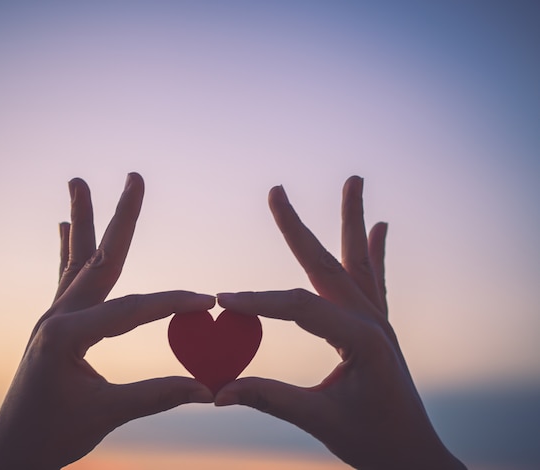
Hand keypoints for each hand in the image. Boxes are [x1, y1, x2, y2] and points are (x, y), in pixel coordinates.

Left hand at [0, 173, 213, 469]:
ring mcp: (52, 318)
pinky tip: (64, 227)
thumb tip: (208, 389)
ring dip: (83, 220)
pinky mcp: (54, 325)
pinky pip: (66, 278)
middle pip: (99, 259)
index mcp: (66, 335)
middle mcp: (56, 317)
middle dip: (120, 217)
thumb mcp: (106, 415)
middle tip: (135, 176)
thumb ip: (157, 395)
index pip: (132, 309)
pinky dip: (69, 250)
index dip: (174, 303)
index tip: (209, 301)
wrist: (11, 454)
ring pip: (77, 261)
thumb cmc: (52, 436)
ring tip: (78, 182)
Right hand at [215, 176, 465, 469]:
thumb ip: (270, 398)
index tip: (222, 300)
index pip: (300, 307)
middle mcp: (373, 321)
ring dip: (351, 222)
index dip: (258, 302)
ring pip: (356, 263)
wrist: (415, 460)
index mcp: (364, 339)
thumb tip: (219, 390)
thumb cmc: (375, 443)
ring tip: (354, 182)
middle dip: (298, 228)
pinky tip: (380, 229)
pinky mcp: (377, 329)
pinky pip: (373, 282)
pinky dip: (374, 253)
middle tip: (277, 191)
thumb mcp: (320, 420)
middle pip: (328, 265)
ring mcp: (379, 322)